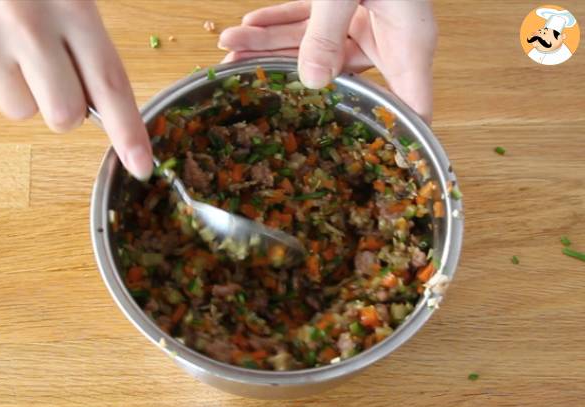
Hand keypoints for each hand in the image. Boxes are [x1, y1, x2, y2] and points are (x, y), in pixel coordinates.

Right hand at [0, 0, 151, 178]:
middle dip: (63, 106)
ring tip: (11, 47)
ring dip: (22, 91)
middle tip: (50, 69)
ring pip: (21, 111)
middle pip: (64, 115)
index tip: (141, 166)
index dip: (128, 131)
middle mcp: (30, 26)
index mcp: (74, 7)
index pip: (110, 85)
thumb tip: (100, 106)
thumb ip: (88, 45)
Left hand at [219, 0, 436, 122]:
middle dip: (287, 76)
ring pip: (313, 47)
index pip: (410, 106)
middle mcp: (386, 38)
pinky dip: (277, 21)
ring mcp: (362, 21)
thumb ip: (328, 32)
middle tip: (247, 83)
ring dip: (269, 45)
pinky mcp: (343, 6)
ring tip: (230, 48)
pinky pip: (307, 20)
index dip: (393, 136)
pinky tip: (249, 27)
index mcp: (408, 44)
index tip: (365, 159)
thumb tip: (311, 81)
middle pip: (338, 76)